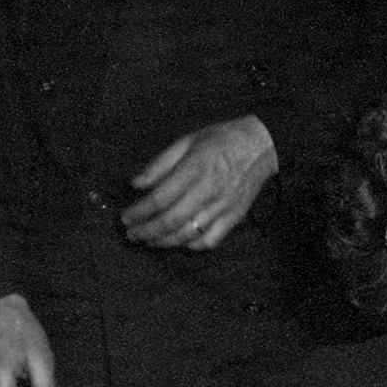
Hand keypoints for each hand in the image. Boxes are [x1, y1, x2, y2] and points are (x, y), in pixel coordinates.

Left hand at [121, 115, 277, 249]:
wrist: (260, 147)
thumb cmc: (220, 141)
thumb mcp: (186, 141)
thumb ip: (160, 164)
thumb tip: (136, 184)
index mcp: (195, 168)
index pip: (161, 197)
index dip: (140, 211)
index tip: (126, 217)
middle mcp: (209, 190)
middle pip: (172, 220)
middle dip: (147, 231)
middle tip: (132, 235)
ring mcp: (224, 207)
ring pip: (189, 234)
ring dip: (165, 242)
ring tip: (149, 242)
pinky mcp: (235, 217)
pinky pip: (211, 240)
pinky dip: (192, 246)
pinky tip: (180, 242)